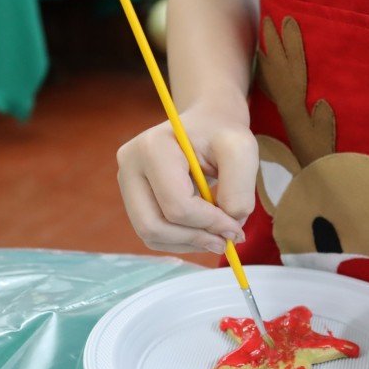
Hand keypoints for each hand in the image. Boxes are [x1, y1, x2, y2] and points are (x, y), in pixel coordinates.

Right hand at [116, 95, 257, 253]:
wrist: (207, 125)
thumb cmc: (223, 135)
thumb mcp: (242, 151)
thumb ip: (240, 190)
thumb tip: (228, 229)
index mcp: (152, 147)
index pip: (177, 205)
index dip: (210, 223)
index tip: (237, 226)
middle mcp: (129, 166)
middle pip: (154, 225)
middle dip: (195, 238)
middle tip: (227, 240)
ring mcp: (127, 184)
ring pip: (151, 235)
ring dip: (189, 243)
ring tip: (217, 234)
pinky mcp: (133, 200)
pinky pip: (152, 235)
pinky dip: (181, 241)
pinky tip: (203, 230)